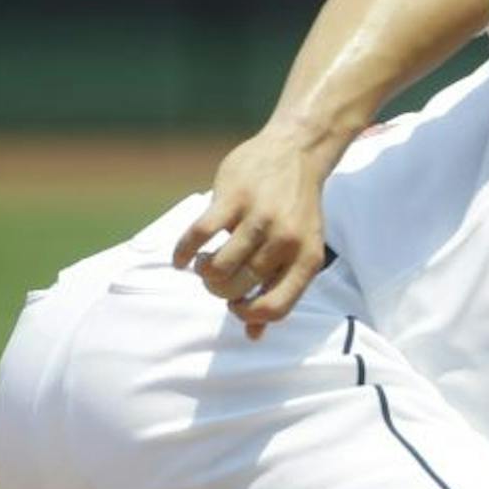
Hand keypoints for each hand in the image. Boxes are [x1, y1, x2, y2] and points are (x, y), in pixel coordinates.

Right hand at [173, 123, 334, 339]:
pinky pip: (198, 235)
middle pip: (238, 289)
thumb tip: (254, 335)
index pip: (275, 309)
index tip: (236, 305)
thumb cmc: (296, 211)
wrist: (297, 153)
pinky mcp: (231, 198)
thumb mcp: (300, 250)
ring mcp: (258, 218)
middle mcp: (285, 242)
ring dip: (203, 273)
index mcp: (307, 260)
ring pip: (217, 267)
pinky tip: (181, 259)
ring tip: (204, 264)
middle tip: (217, 281)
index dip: (248, 315)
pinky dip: (183, 252)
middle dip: (220, 292)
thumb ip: (278, 291)